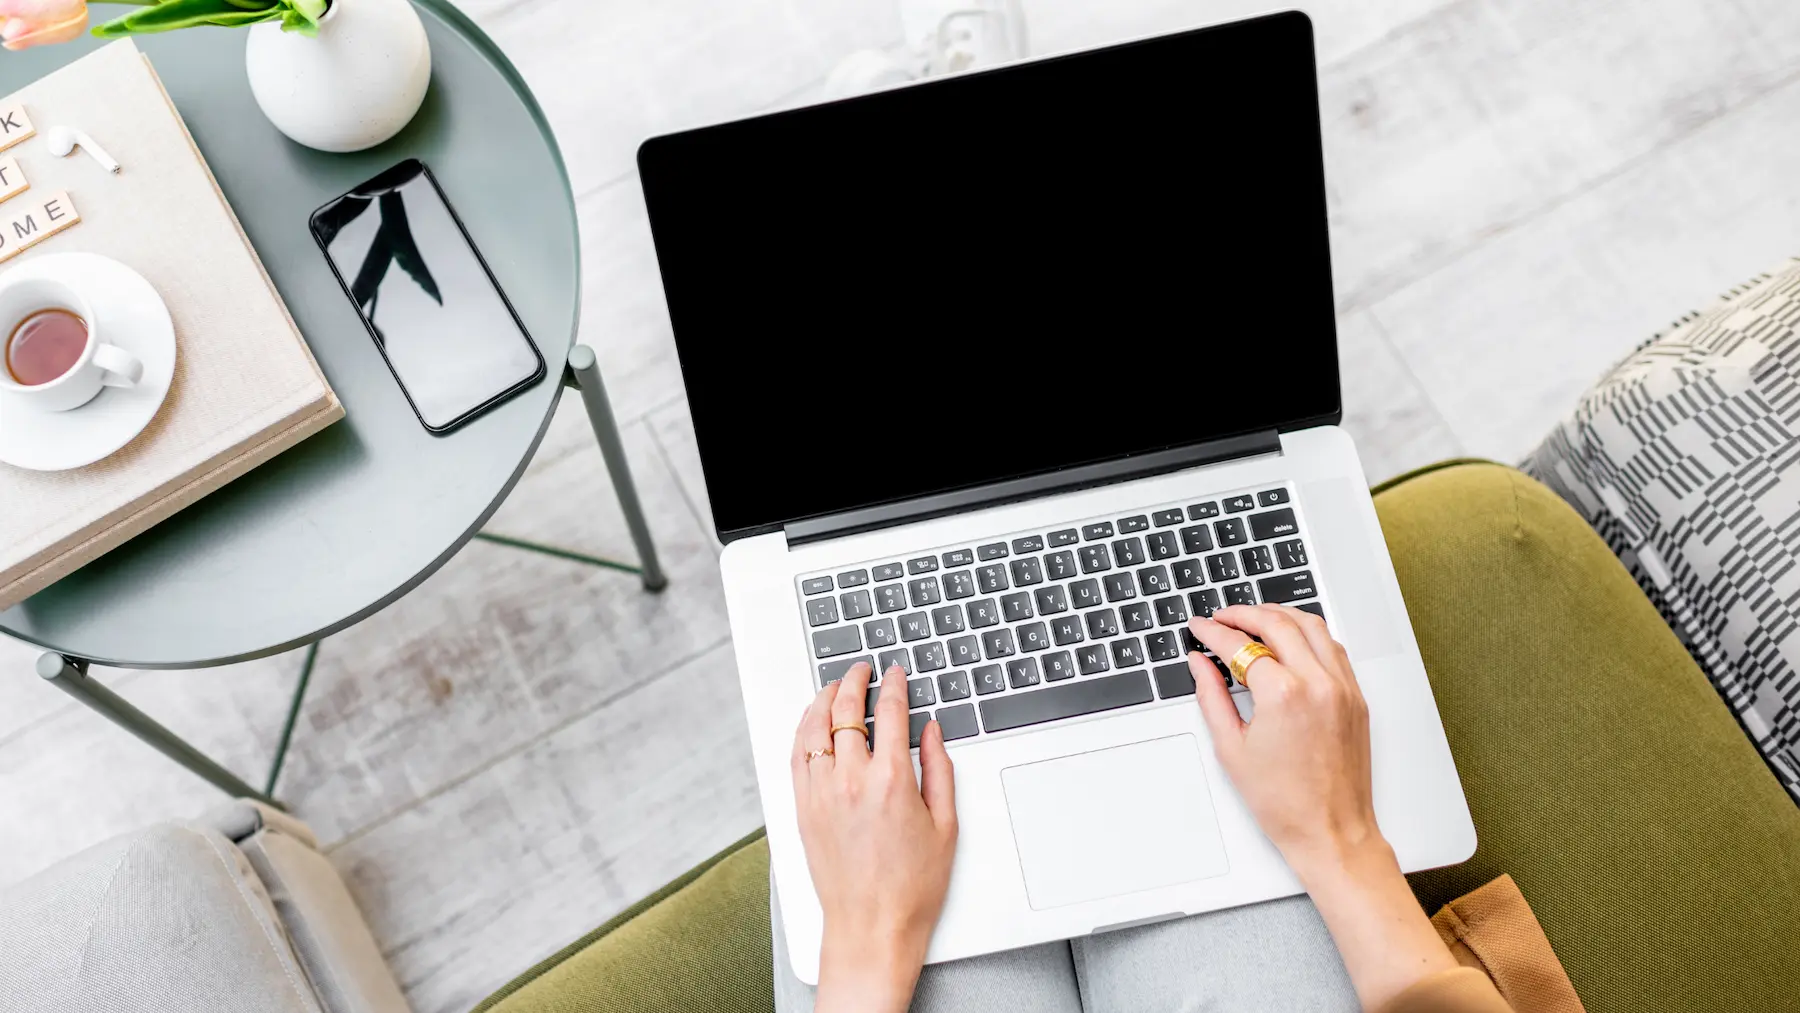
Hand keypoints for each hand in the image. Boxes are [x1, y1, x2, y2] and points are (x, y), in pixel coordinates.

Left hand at [791, 662, 956, 1012]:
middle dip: (854, 681)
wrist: (871, 928)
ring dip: (823, 699)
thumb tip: (931, 732)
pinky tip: (810, 723)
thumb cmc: (911, 887)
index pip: (889, 712)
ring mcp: (820, 794)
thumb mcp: (945, 825)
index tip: (896, 674)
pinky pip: (796, 757)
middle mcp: (850, 781)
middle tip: (862, 670)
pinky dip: (802, 731)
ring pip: (813, 728)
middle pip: (844, 711)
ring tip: (833, 687)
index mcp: (890, 781)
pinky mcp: (803, 810)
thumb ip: (939, 769)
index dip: (894, 685)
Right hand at [1184, 604, 1376, 870]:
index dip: (1213, 632)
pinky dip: (1309, 634)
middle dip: (1244, 614)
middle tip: (1222, 617)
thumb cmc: (1285, 803)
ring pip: (1312, 626)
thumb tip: (1200, 664)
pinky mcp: (1356, 698)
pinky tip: (1291, 639)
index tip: (1201, 628)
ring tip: (1254, 618)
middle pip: (1278, 623)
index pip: (1241, 645)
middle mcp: (1318, 683)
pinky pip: (1334, 648)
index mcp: (1283, 695)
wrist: (1331, 832)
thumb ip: (1211, 696)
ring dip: (1280, 615)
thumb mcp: (1231, 748)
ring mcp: (1342, 688)